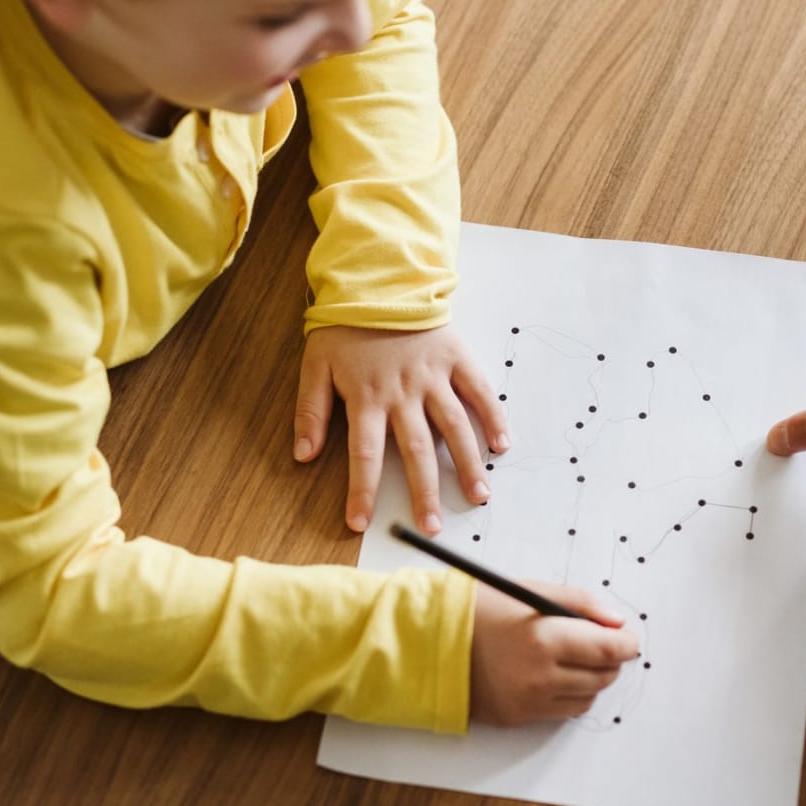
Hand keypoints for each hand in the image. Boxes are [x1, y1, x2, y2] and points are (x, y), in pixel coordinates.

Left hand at [295, 324, 510, 533]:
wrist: (377, 278)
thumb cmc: (345, 326)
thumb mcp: (315, 365)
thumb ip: (311, 411)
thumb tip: (303, 455)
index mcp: (367, 397)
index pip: (364, 455)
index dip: (362, 491)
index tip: (361, 524)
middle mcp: (403, 392)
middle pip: (415, 451)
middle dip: (425, 492)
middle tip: (432, 527)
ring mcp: (433, 376)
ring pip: (454, 427)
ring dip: (468, 464)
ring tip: (478, 496)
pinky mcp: (456, 359)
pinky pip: (479, 391)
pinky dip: (493, 417)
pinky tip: (502, 444)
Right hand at [469, 582, 640, 726]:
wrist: (428, 642)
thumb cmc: (478, 610)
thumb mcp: (529, 590)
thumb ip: (580, 603)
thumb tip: (617, 622)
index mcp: (544, 638)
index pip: (609, 649)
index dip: (626, 643)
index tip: (627, 637)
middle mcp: (540, 676)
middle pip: (603, 676)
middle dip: (610, 659)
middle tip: (600, 644)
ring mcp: (528, 702)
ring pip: (587, 698)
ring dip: (591, 679)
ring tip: (574, 658)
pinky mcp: (517, 718)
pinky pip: (561, 713)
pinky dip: (568, 695)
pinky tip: (553, 676)